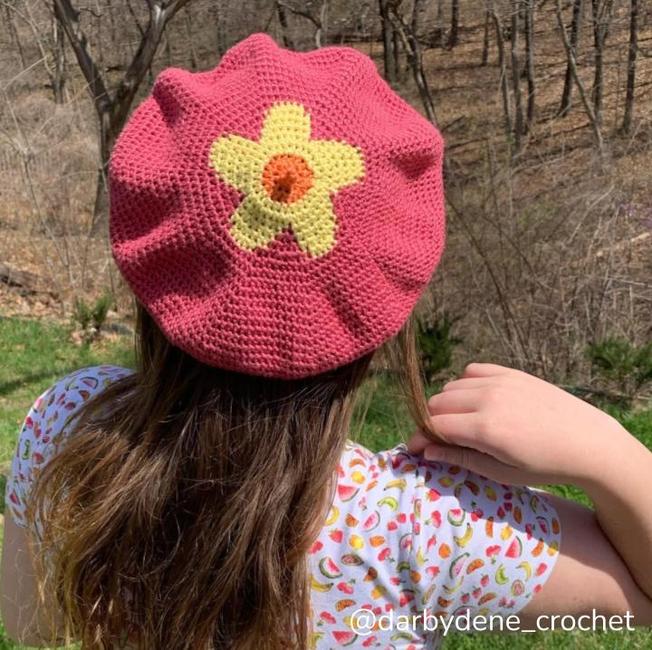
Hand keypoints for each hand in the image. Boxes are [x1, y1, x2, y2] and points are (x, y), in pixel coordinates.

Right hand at [408, 362, 629, 486]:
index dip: (420, 438)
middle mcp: (488, 399)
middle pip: (437, 403)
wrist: (589, 442)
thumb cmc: (545, 466)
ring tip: (462, 423)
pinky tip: (477, 401)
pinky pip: (472, 371)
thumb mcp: (502, 473)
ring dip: (448, 405)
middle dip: (432, 422)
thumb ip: (461, 459)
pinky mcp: (510, 372)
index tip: (415, 449)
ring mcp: (500, 381)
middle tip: (442, 439)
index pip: (434, 426)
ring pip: (451, 387)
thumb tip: (426, 452)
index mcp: (486, 429)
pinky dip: (465, 385)